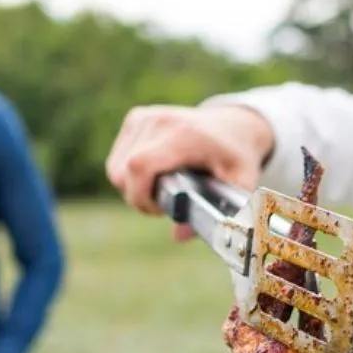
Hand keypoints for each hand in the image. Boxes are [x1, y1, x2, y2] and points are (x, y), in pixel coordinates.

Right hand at [104, 104, 274, 240]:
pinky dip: (128, 174)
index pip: (140, 166)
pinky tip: (154, 175)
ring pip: (115, 167)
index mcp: (185, 136)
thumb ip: (215, 212)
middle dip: (138, 198)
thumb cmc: (237, 158)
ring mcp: (145, 117)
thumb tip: (179, 235)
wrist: (234, 125)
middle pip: (122, 172)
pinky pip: (117, 158)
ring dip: (132, 187)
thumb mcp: (238, 186)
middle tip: (164, 204)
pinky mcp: (136, 118)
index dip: (140, 196)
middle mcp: (160, 122)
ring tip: (161, 190)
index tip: (160, 209)